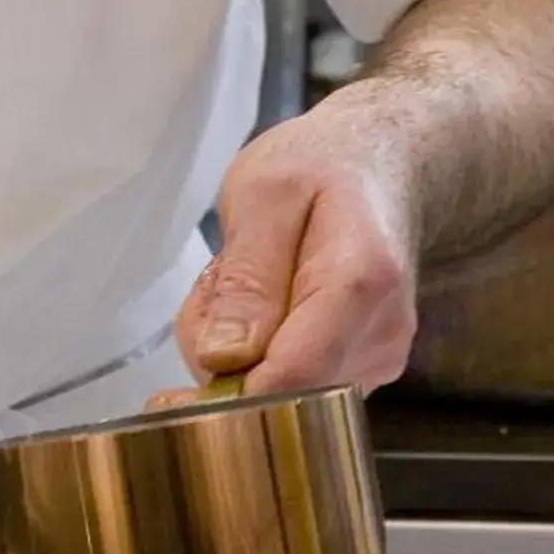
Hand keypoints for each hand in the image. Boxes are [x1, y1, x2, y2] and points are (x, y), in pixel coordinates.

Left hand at [170, 94, 419, 399]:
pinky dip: (256, 353)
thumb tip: (224, 358)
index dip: (228, 392)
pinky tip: (263, 303)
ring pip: (278, 393)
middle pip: (279, 392)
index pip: (294, 377)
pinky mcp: (362, 369)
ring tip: (245, 279)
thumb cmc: (323, 164)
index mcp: (361, 283)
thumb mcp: (264, 193)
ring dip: (235, 352)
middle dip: (222, 359)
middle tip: (217, 282)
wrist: (381, 160)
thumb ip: (246, 276)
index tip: (173, 389)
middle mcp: (380, 335)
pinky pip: (290, 384)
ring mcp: (376, 358)